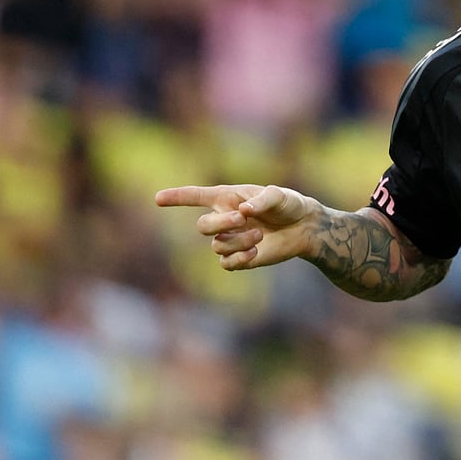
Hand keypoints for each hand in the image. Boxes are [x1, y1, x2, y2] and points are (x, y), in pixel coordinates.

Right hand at [154, 184, 317, 270]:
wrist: (303, 227)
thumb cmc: (288, 204)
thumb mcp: (279, 196)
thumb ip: (263, 200)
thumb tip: (244, 210)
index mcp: (228, 198)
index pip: (196, 197)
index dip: (177, 197)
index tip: (158, 198)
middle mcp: (224, 218)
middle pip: (203, 227)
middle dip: (220, 224)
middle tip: (243, 219)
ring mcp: (230, 239)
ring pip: (217, 245)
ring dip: (238, 240)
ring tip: (260, 234)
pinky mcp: (240, 257)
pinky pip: (226, 263)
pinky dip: (239, 259)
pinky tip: (255, 252)